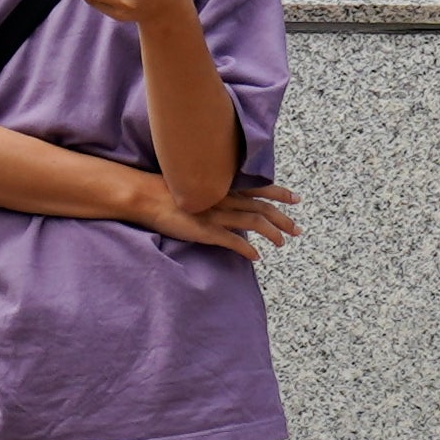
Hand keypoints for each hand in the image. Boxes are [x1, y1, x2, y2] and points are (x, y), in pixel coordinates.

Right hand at [130, 175, 299, 258]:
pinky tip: (256, 257)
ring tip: (282, 243)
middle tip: (297, 229)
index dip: (279, 193)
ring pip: (254, 222)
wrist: (142, 196)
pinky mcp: (206, 231)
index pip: (258, 188)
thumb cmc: (160, 190)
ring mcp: (216, 215)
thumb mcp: (191, 183)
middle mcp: (224, 199)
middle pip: (262, 207)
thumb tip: (221, 196)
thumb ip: (209, 189)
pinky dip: (247, 249)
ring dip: (272, 233)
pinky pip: (233, 241)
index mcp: (221, 186)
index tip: (295, 198)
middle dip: (283, 218)